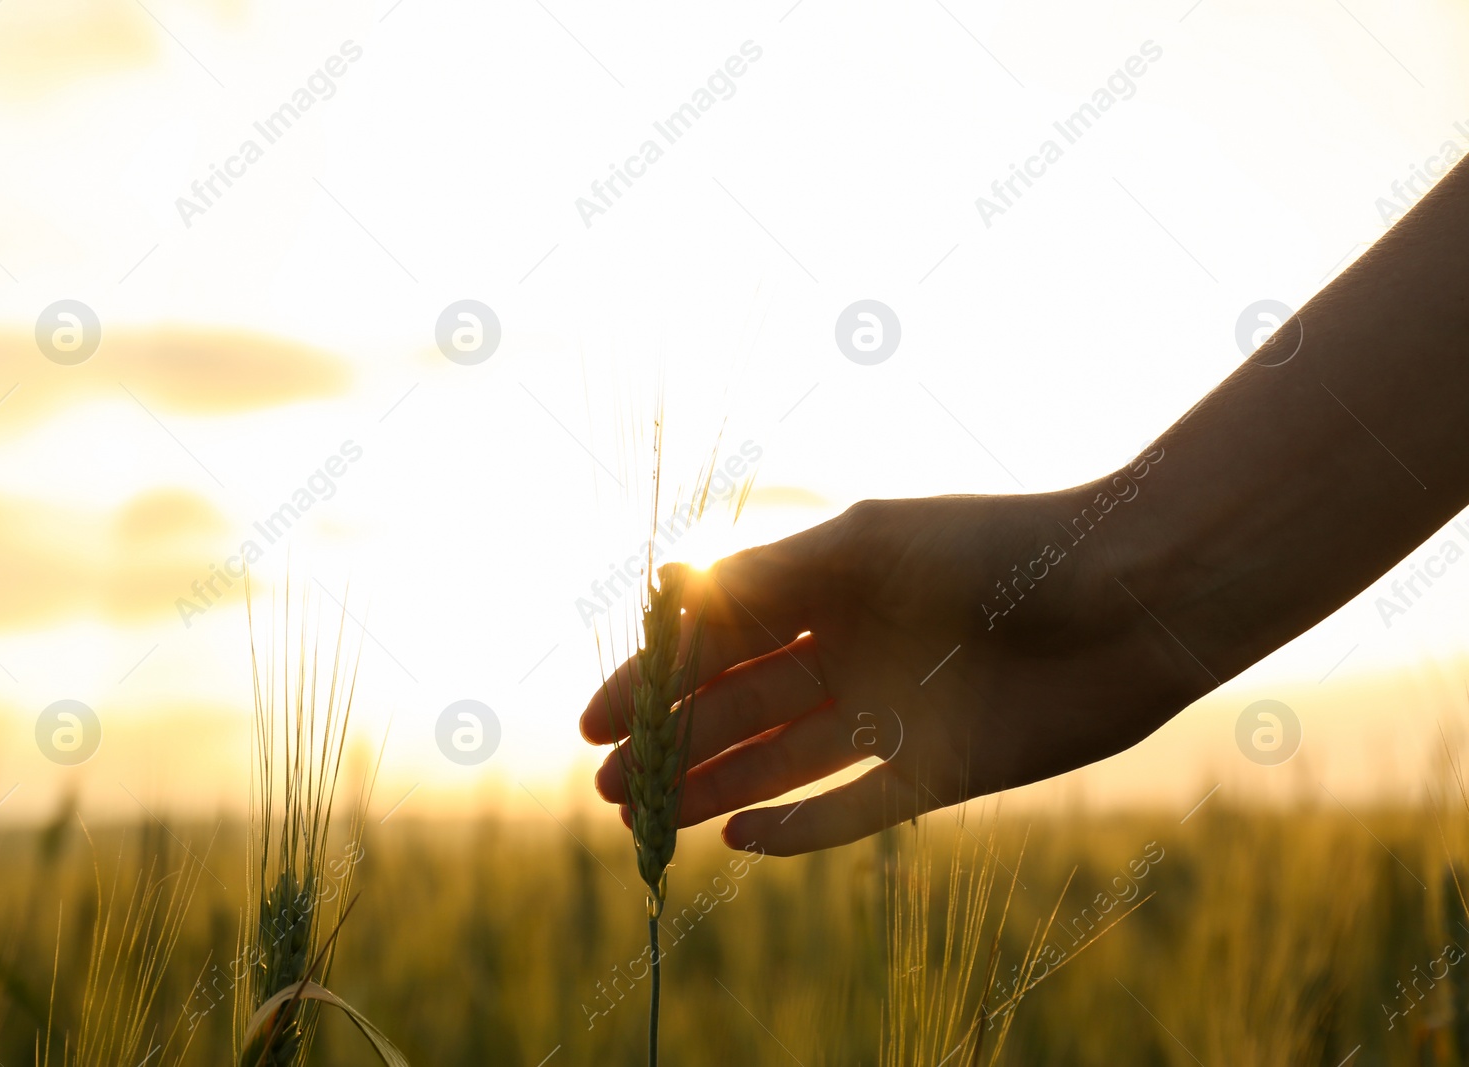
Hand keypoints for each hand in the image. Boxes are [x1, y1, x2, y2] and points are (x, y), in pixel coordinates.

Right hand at [580, 488, 1207, 855]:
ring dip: (713, 788)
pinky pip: (850, 808)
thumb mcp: (866, 544)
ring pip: (779, 762)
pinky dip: (797, 827)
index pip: (716, 642)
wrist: (1127, 600)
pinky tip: (740, 838)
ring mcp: (887, 713)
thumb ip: (766, 577)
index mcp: (824, 587)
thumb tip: (667, 599)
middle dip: (670, 745)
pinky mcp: (933, 771)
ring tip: (648, 819)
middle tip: (608, 788)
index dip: (652, 680)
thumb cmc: (996, 549)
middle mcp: (848, 650)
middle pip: (738, 708)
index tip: (594, 721)